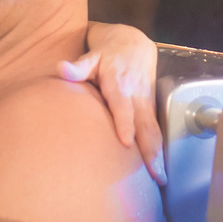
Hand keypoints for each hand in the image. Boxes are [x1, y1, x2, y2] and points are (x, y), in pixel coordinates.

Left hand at [62, 22, 164, 184]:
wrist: (133, 42)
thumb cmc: (106, 55)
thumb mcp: (91, 56)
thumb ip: (77, 67)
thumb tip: (61, 69)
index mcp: (118, 82)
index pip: (122, 104)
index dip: (125, 122)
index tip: (126, 142)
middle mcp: (136, 94)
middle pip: (144, 124)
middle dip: (150, 149)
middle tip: (154, 174)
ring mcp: (146, 101)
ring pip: (153, 130)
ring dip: (158, 154)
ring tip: (161, 179)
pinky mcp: (151, 107)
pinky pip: (156, 130)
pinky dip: (159, 150)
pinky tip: (160, 171)